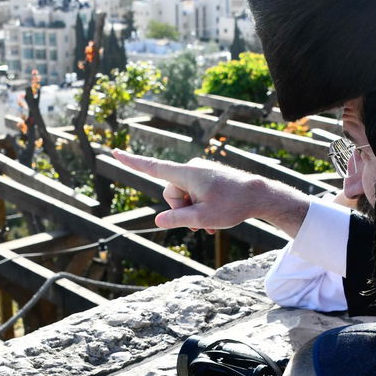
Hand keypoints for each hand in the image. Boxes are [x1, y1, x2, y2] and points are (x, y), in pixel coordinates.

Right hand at [110, 149, 310, 236]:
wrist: (260, 196)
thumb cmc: (233, 205)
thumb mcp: (202, 218)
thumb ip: (178, 219)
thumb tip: (158, 220)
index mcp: (186, 174)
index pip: (152, 168)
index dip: (132, 162)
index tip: (114, 152)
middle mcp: (191, 169)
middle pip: (171, 193)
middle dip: (181, 210)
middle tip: (201, 223)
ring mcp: (200, 173)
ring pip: (184, 197)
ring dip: (192, 212)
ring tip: (210, 224)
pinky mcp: (207, 178)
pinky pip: (194, 195)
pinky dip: (199, 208)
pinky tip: (212, 222)